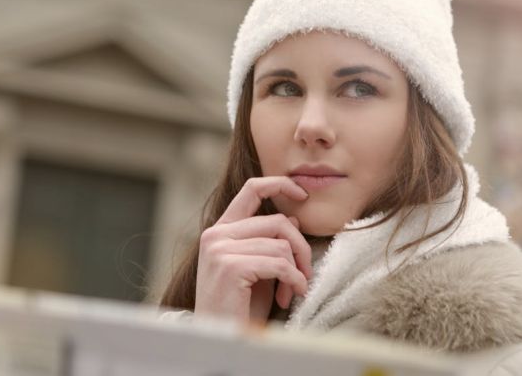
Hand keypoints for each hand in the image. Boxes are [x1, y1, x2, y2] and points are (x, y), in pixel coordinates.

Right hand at [194, 176, 312, 324]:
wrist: (218, 337)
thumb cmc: (239, 308)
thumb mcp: (259, 271)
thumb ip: (270, 243)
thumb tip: (293, 219)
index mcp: (220, 230)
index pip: (251, 189)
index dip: (280, 184)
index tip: (302, 194)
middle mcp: (216, 235)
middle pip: (278, 222)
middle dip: (300, 249)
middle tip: (304, 274)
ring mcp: (220, 249)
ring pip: (281, 245)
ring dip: (297, 271)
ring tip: (292, 291)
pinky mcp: (229, 266)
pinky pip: (279, 264)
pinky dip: (294, 281)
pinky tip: (290, 296)